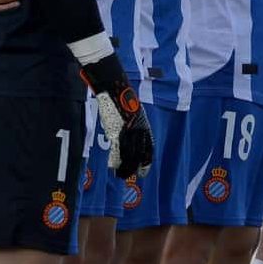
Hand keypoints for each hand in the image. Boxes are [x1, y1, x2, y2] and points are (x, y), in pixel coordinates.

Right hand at [80, 58, 152, 178]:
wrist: (115, 87)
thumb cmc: (121, 98)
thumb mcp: (131, 112)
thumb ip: (132, 124)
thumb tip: (127, 132)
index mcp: (144, 126)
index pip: (149, 148)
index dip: (147, 160)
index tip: (145, 170)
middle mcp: (139, 130)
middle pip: (140, 154)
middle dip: (139, 167)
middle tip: (137, 176)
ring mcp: (128, 132)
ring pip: (129, 156)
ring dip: (125, 167)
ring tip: (122, 175)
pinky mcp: (116, 132)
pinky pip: (117, 151)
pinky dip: (115, 161)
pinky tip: (113, 167)